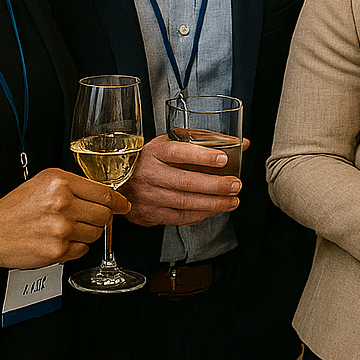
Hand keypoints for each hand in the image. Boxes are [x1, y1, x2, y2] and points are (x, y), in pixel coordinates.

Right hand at [0, 168, 129, 267]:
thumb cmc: (15, 208)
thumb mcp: (43, 182)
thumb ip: (74, 185)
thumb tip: (105, 195)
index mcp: (60, 183)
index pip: (104, 193)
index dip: (118, 201)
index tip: (124, 205)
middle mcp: (62, 204)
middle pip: (104, 214)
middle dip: (100, 218)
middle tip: (85, 219)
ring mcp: (61, 228)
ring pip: (96, 233)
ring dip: (86, 233)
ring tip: (66, 229)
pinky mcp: (57, 250)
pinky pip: (82, 250)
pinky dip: (75, 247)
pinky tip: (59, 241)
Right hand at [121, 135, 243, 227]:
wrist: (118, 181)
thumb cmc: (150, 159)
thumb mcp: (170, 143)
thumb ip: (205, 141)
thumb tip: (241, 144)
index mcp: (155, 152)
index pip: (179, 153)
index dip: (202, 156)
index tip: (223, 159)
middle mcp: (149, 174)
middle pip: (186, 182)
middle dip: (215, 185)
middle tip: (236, 185)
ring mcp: (148, 196)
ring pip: (185, 202)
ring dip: (213, 203)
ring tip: (232, 201)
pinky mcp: (149, 214)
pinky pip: (179, 217)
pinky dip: (200, 214)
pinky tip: (214, 209)